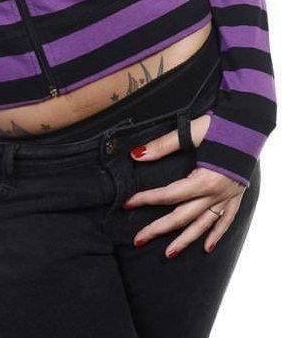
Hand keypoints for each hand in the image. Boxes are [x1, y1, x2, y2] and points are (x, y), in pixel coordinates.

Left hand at [122, 112, 245, 257]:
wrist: (251, 124)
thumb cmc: (221, 126)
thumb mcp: (191, 132)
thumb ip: (164, 145)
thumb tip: (137, 155)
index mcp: (204, 180)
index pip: (169, 195)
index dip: (146, 199)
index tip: (128, 204)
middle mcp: (216, 194)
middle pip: (182, 216)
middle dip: (159, 229)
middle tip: (138, 239)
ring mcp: (227, 197)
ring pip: (203, 225)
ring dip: (185, 240)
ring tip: (168, 254)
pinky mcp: (236, 195)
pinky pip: (226, 220)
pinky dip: (216, 234)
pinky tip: (207, 247)